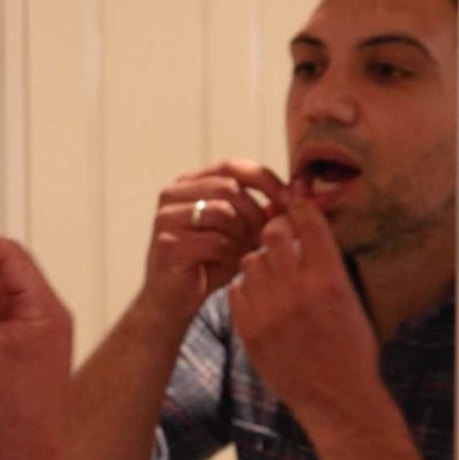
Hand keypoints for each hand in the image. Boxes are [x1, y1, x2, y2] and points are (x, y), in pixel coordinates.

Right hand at [143, 160, 286, 318]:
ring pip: (222, 211)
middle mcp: (172, 193)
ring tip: (245, 250)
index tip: (290, 200)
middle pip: (228, 187)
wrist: (174, 300)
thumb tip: (298, 194)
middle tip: (265, 237)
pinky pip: (215, 240)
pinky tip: (229, 263)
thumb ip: (262, 211)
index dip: (265, 179)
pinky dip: (230, 254)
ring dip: (242, 234)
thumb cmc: (209, 262)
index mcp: (189, 182)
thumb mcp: (240, 231)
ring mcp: (166, 217)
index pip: (232, 166)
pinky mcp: (168, 243)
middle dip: (255, 213)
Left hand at [229, 200, 379, 425]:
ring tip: (272, 276)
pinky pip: (237, 288)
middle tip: (280, 239)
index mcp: (329, 278)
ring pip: (250, 259)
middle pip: (272, 233)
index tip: (297, 207)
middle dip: (276, 230)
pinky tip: (261, 299)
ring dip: (261, 261)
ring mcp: (268, 309)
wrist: (334, 398)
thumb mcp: (350, 298)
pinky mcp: (247, 327)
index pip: (307, 222)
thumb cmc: (350, 347)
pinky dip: (248, 288)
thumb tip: (304, 226)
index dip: (301, 209)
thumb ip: (326, 261)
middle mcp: (296, 289)